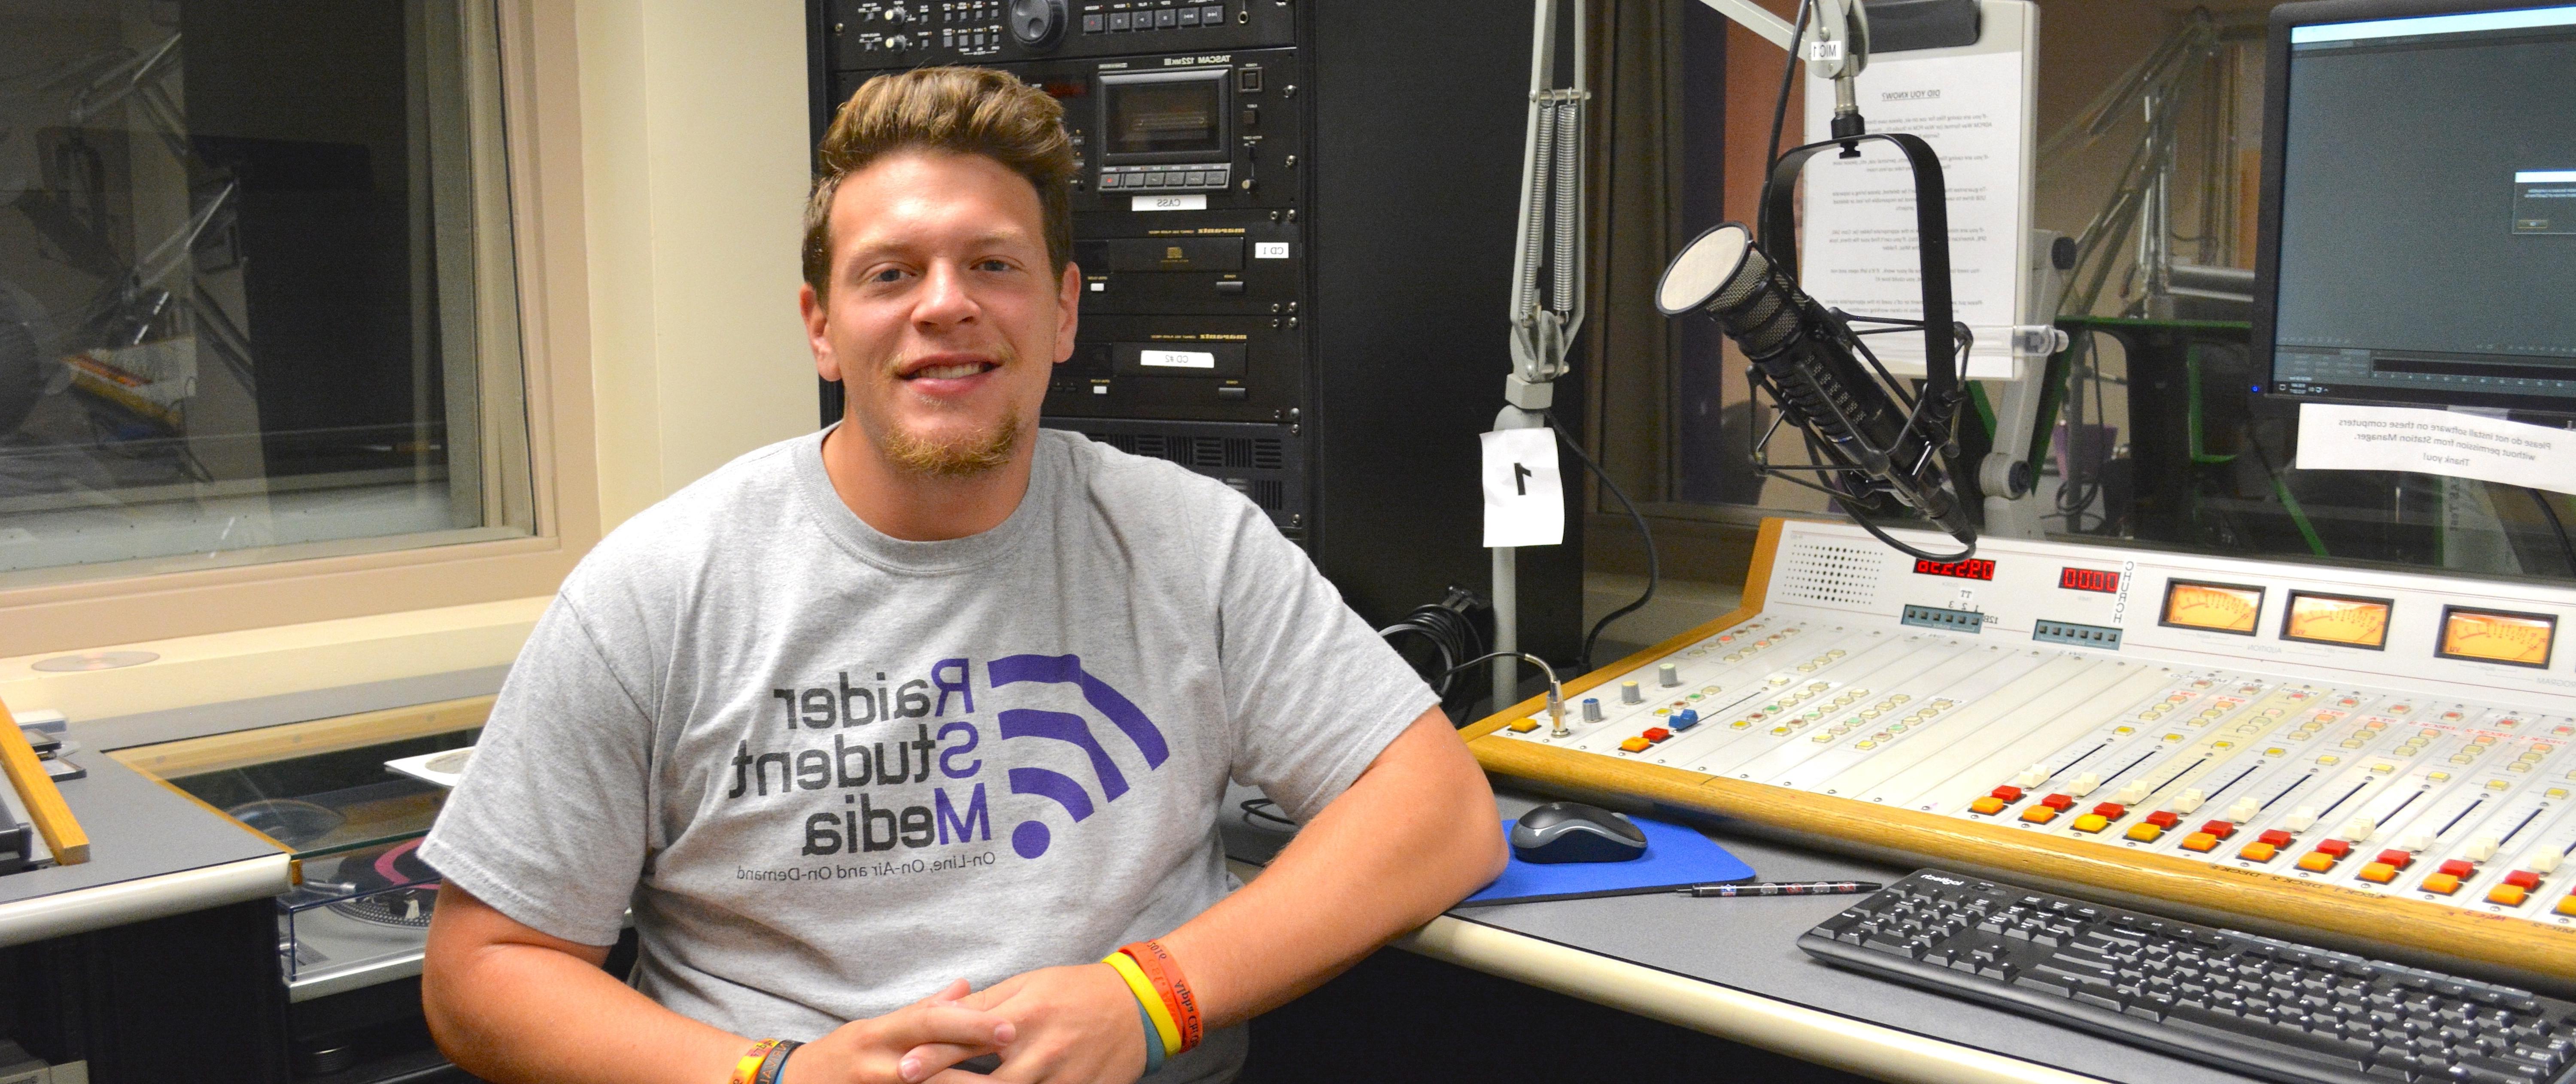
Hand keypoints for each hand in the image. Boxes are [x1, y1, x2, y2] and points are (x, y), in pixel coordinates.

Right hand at [782, 979, 1015, 1083]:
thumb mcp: (878, 1028)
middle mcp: (876, 1063)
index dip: (970, 1024)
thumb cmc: (844, 1055)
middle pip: (930, 1062)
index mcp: (881, 1034)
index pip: (929, 1022)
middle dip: (972, 1063)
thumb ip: (923, 1010)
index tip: (1010, 1027)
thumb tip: (966, 987)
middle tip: (1013, 1057)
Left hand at [917, 963, 1145, 1083]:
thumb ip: (983, 1003)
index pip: (968, 1039)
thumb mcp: (1029, 984)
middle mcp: (1040, 1051)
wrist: (1141, 1005)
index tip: (903, 1069)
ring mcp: (1061, 1079)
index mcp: (1023, 1017)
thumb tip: (938, 1013)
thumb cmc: (1076, 990)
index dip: (932, 1057)